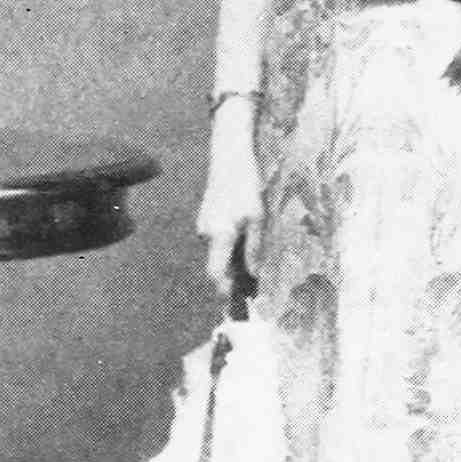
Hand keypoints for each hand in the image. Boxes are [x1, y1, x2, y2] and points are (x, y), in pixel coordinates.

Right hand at [196, 123, 264, 297]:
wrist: (229, 158)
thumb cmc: (247, 186)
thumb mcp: (257, 218)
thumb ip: (254, 248)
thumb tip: (253, 274)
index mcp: (219, 235)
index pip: (215, 273)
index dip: (223, 291)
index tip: (232, 303)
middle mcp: (206, 233)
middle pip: (216, 265)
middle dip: (231, 278)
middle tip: (251, 288)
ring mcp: (203, 225)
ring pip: (218, 252)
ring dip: (231, 260)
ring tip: (252, 263)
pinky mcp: (205, 218)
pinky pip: (217, 240)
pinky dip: (228, 246)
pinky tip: (243, 240)